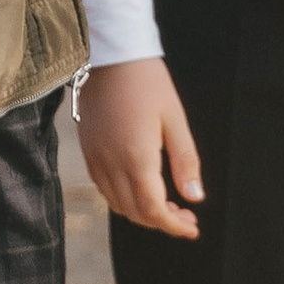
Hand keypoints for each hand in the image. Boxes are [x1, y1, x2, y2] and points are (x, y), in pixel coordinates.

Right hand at [75, 57, 205, 238]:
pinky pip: (103, 187)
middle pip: (134, 212)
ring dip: (141, 212)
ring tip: (166, 203)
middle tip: (185, 215)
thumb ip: (185, 161)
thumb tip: (195, 197)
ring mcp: (95, 157)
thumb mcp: (175, 119)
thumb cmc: (148, 82)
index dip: (174, 225)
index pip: (153, 209)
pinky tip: (140, 186)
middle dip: (161, 221)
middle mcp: (111, 163)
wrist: (110, 54)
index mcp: (136, 157)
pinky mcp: (87, 149)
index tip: (192, 228)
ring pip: (116, 203)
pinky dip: (122, 197)